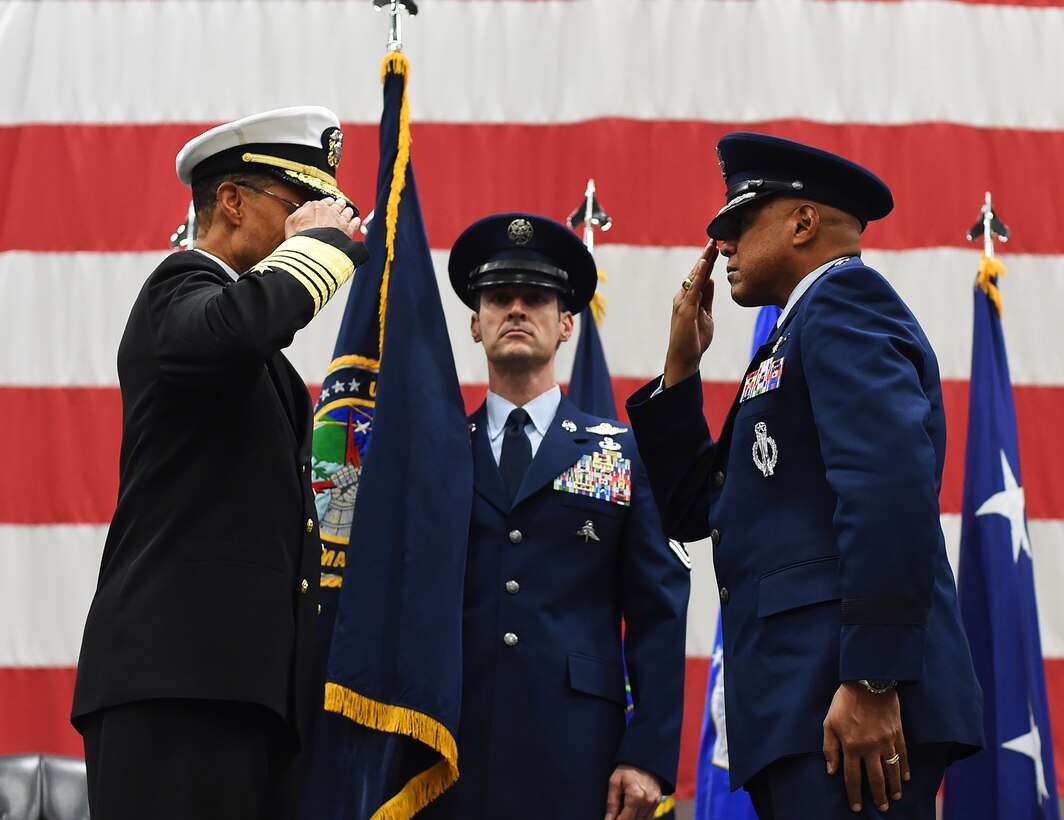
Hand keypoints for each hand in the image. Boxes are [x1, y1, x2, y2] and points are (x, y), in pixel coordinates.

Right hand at [285, 197, 360, 239]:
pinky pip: (355, 223)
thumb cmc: (300, 237)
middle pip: (337, 204)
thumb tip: (306, 208)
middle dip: (339, 204)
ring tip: (349, 211)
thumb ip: (299, 213)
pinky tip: (356, 221)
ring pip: (347, 212)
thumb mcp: (291, 222)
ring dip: (348, 211)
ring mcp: (340, 220)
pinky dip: (356, 221)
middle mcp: (329, 211)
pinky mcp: (348, 230)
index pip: (324, 202)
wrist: (313, 249)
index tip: (329, 202)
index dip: (327, 202)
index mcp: (315, 207)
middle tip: (341, 203)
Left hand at [604, 764, 662, 819]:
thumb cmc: (628, 767)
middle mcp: (647, 802)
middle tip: (615, 816)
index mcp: (636, 796)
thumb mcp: (615, 781)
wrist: (645, 758)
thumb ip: (612, 802)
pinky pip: (648, 817)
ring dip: (631, 819)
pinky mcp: (658, 802)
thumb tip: (609, 819)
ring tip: (622, 812)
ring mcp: (654, 803)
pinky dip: (639, 817)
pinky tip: (632, 811)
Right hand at [663, 242, 717, 387]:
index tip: (716, 247)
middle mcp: (684, 296)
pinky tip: (705, 262)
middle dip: (707, 255)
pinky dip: (700, 274)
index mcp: (690, 298)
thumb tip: (712, 280)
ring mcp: (683, 301)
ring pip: (695, 276)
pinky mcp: (685, 308)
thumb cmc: (694, 339)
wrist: (685, 357)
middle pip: (698, 272)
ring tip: (711, 244)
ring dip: (704, 259)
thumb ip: (707, 297)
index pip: (701, 276)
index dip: (709, 261)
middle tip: (715, 238)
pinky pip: (694, 287)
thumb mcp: (706, 314)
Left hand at [823, 682, 908, 812]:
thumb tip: (831, 771)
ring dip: (894, 786)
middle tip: (882, 808)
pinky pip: (903, 755)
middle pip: (875, 779)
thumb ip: (830, 748)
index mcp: (851, 746)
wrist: (867, 681)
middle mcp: (870, 748)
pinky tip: (906, 778)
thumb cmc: (844, 702)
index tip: (857, 807)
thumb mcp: (829, 723)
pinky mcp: (898, 734)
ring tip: (895, 798)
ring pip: (892, 770)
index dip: (855, 794)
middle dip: (878, 796)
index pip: (852, 777)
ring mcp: (886, 742)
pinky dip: (905, 768)